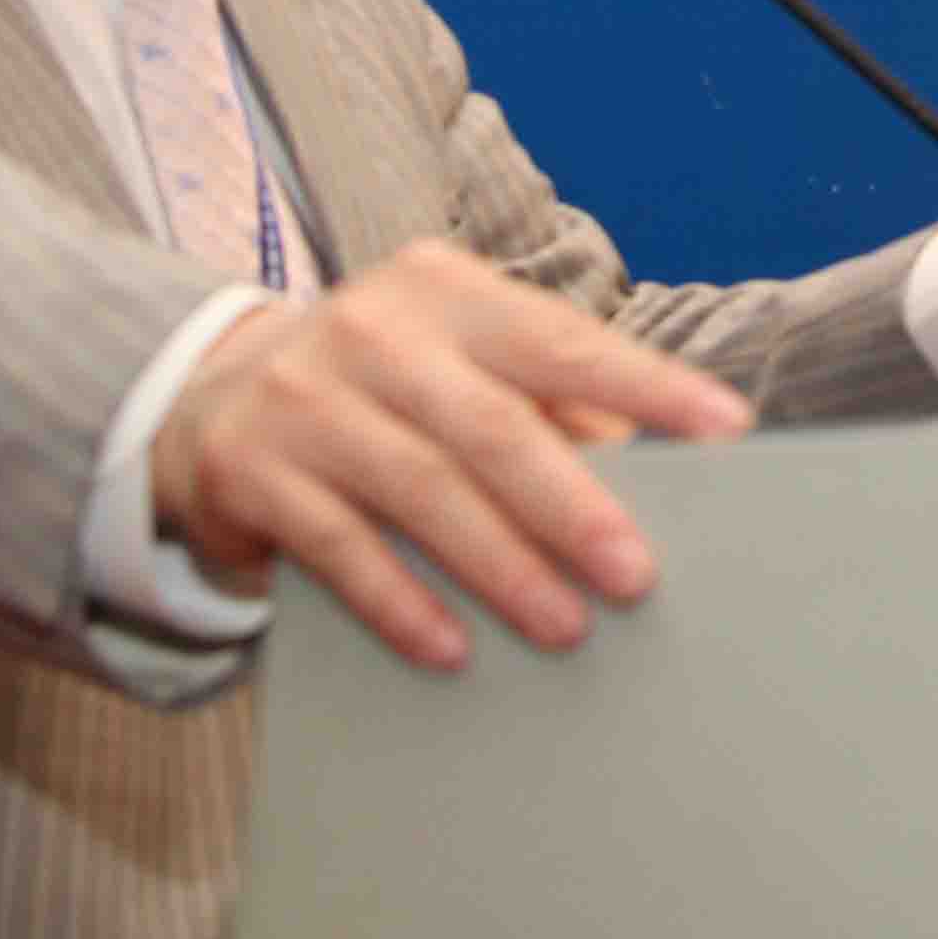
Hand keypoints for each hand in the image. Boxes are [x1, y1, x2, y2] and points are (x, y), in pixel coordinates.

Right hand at [151, 241, 751, 671]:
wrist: (211, 397)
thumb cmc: (384, 385)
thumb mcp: (457, 362)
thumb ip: (548, 402)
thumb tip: (661, 471)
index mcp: (446, 288)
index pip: (562, 340)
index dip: (647, 386)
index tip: (726, 431)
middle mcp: (375, 329)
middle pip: (493, 425)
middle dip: (571, 505)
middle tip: (636, 576)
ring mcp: (304, 396)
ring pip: (421, 488)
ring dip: (501, 566)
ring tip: (565, 628)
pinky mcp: (253, 469)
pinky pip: (340, 547)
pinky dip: (401, 601)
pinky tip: (453, 650)